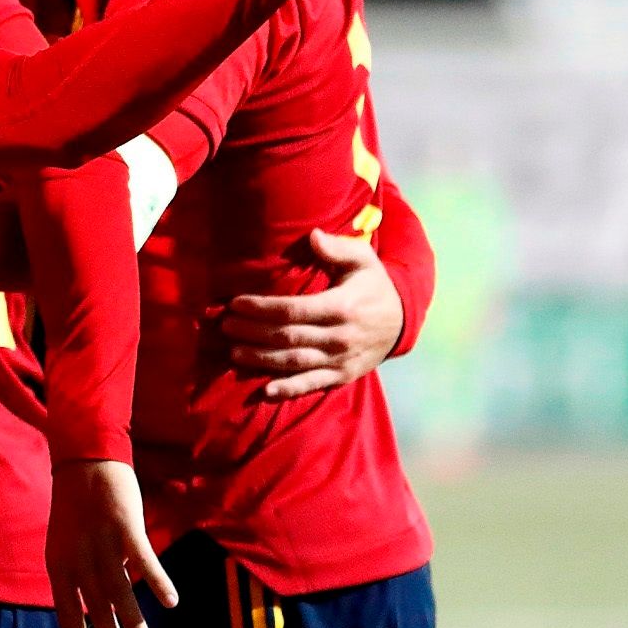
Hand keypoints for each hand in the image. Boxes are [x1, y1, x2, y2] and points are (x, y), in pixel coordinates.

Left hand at [47, 459, 175, 627]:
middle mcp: (78, 556)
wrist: (84, 459)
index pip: (67, 611)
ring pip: (119, 591)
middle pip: (96, 607)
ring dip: (134, 622)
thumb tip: (104, 604)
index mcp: (59, 562)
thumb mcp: (68, 541)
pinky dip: (157, 581)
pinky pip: (143, 560)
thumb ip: (83, 572)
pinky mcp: (125, 525)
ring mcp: (101, 541)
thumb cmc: (78, 504)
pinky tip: (171, 602)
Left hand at [223, 228, 402, 399]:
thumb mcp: (363, 260)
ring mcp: (340, 360)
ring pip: (294, 362)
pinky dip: (288, 390)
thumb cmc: (373, 285)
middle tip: (225, 326)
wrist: (401, 321)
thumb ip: (337, 248)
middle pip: (287, 337)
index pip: (293, 310)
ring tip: (233, 352)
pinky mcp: (342, 376)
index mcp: (342, 307)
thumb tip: (313, 236)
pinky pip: (312, 384)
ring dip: (260, 359)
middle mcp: (340, 337)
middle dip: (252, 332)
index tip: (236, 303)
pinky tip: (265, 392)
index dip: (261, 308)